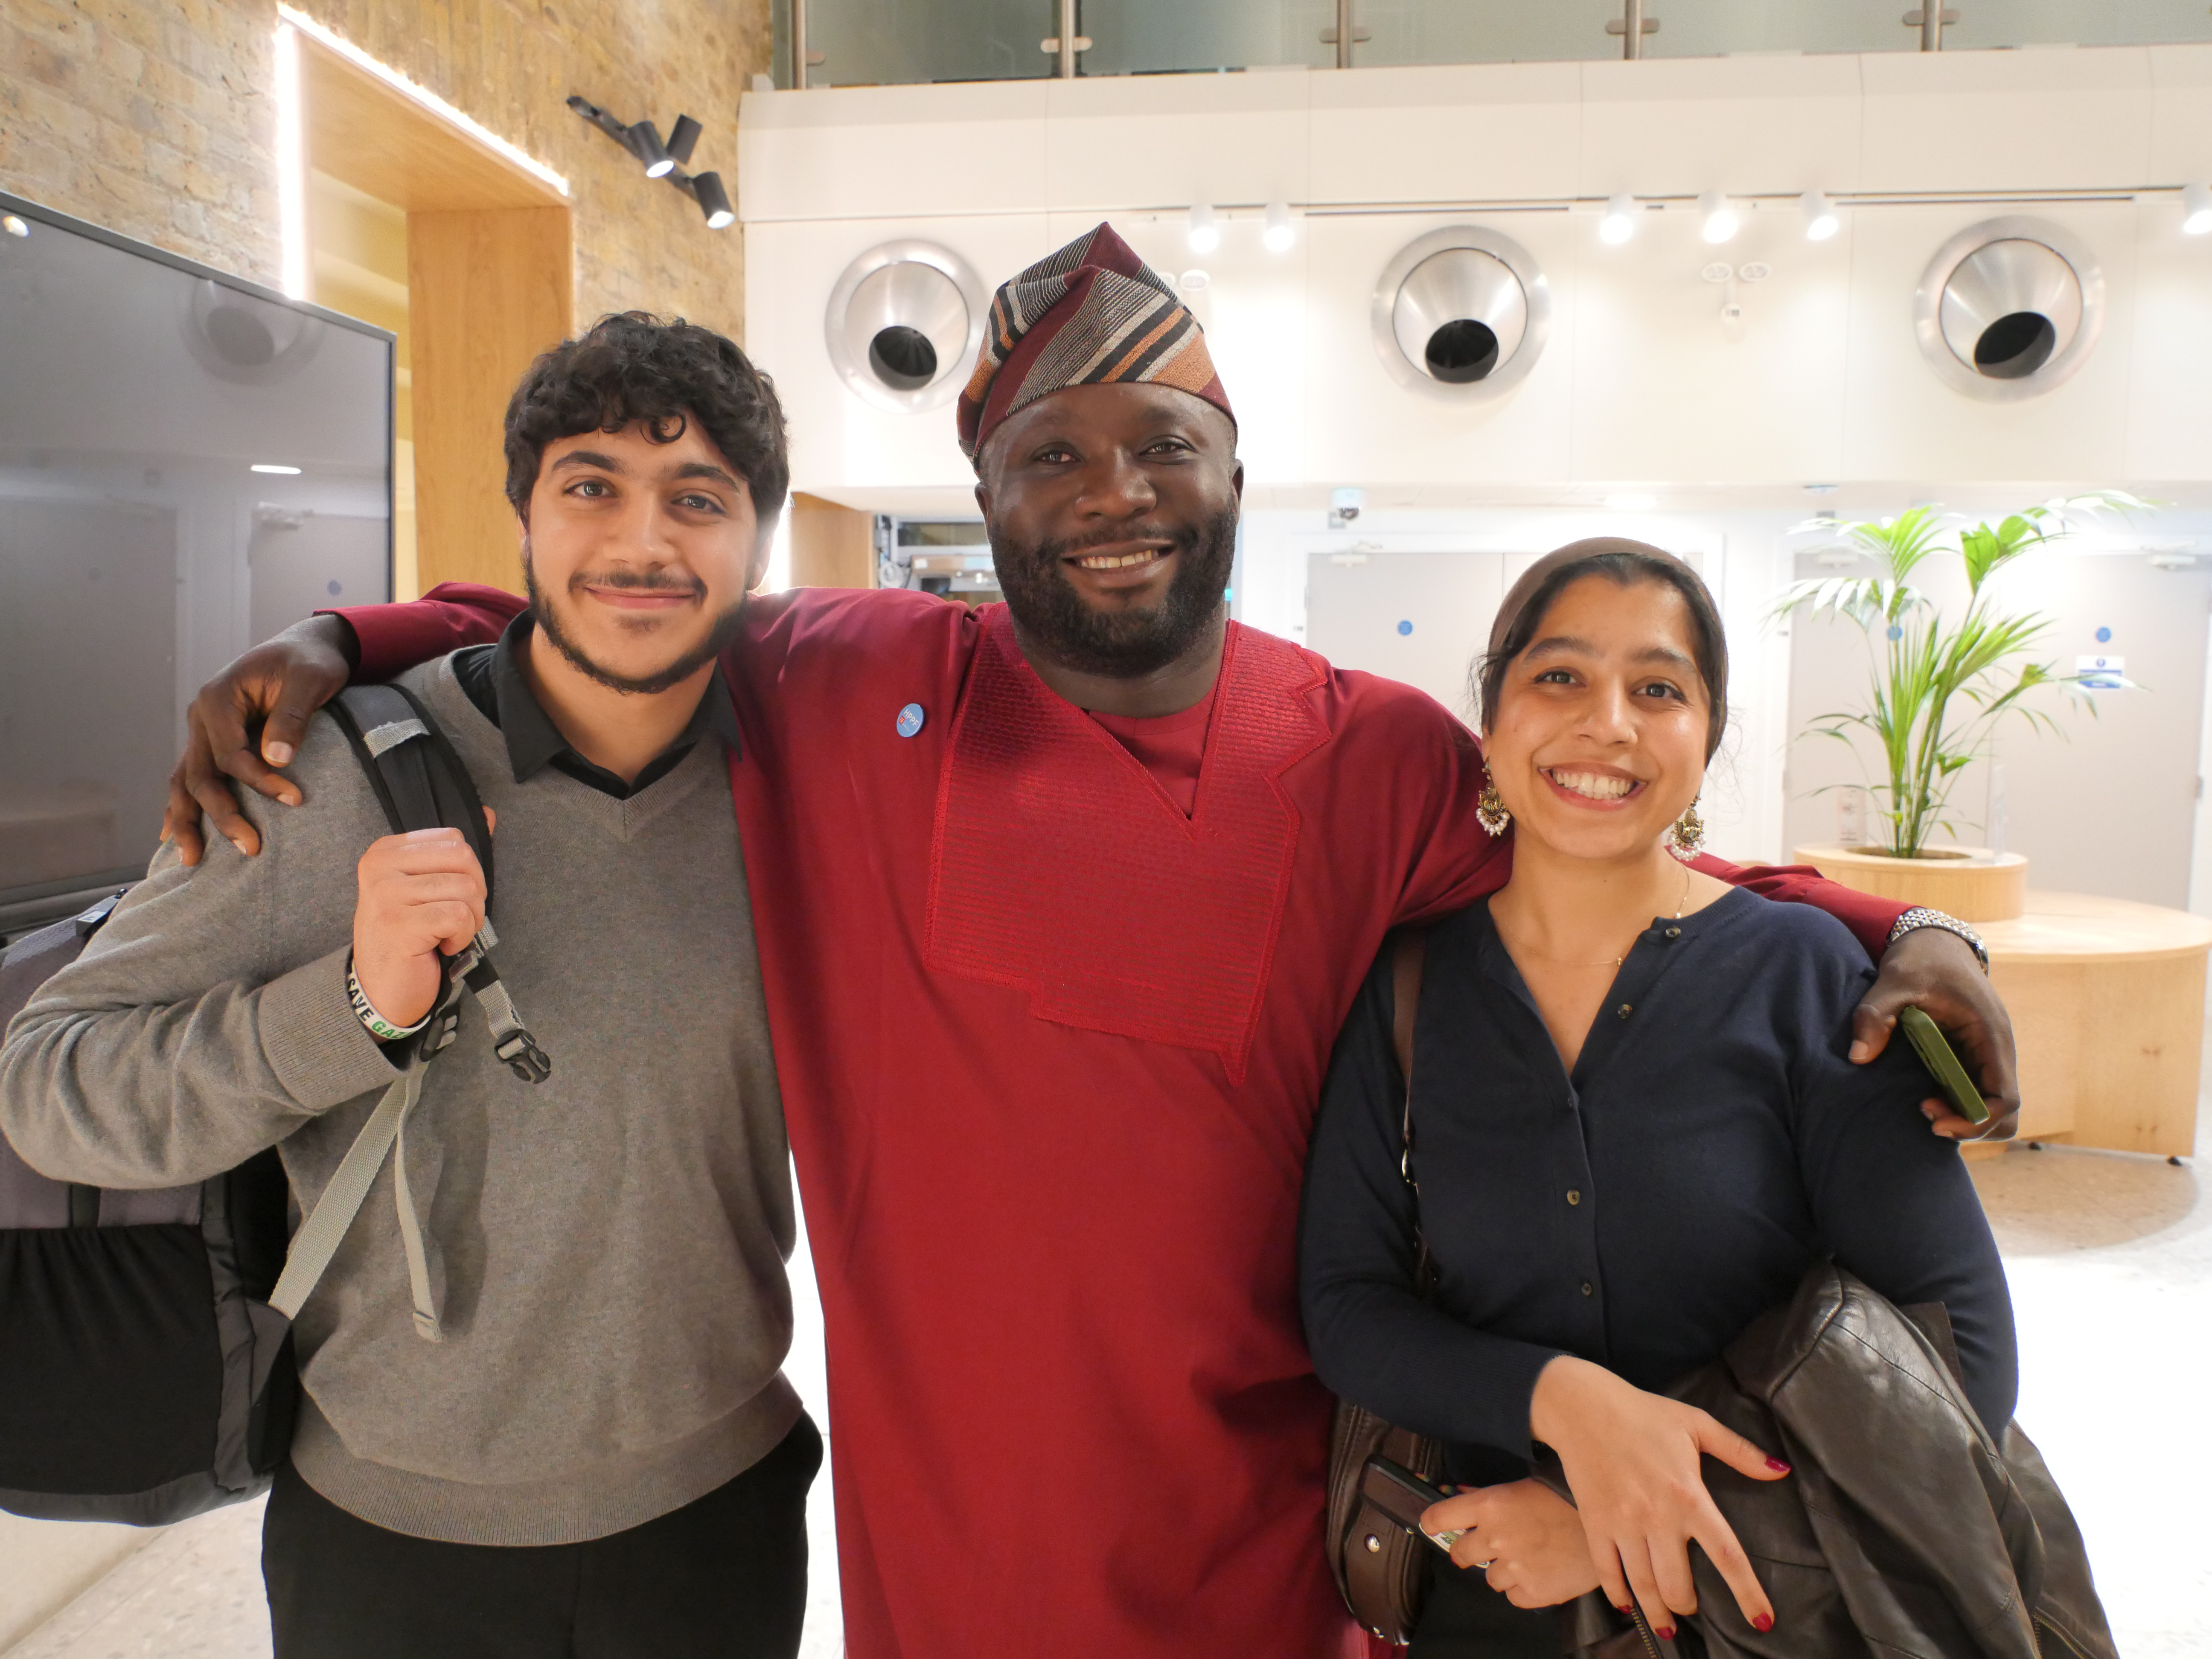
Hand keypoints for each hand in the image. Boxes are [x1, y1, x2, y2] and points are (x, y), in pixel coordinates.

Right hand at [162, 615, 356, 864]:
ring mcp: (202, 732)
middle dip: (222, 814)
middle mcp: (201, 717)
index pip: (230, 753)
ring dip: (188, 820)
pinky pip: (190, 778)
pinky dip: (182, 806)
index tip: (294, 799)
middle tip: (251, 848)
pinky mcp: (213, 743)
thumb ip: (292, 715)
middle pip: (201, 774)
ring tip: (192, 860)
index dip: (259, 781)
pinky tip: (172, 835)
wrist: (306, 649)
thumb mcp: (310, 680)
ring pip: (185, 781)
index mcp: (218, 698)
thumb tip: (276, 758)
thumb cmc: (310, 662)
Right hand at [352, 820, 491, 1029]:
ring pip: (466, 890)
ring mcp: (386, 896)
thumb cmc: (408, 937)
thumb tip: (490, 814)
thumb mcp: (427, 888)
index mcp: (386, 852)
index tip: (445, 897)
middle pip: (464, 859)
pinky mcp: (401, 924)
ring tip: (443, 935)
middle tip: (452, 919)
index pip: (453, 839)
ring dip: (468, 920)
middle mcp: (380, 868)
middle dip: (473, 894)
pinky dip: (461, 937)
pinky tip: (439, 946)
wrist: (382, 990)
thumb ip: (454, 852)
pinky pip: (459, 916)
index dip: (466, 872)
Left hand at [1418, 1478, 1601, 1608]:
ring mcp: (1514, 1568)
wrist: (1608, 1528)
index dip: (1434, 1522)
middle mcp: (1496, 1537)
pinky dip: (1523, 1587)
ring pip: (1489, 1578)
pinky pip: (1513, 1596)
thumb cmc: (1565, 1499)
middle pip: (1459, 1554)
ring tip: (1528, 1555)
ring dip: (1502, 1569)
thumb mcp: (1522, 1487)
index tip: (1434, 1525)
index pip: (1439, 1518)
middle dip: (1471, 1549)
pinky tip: (1540, 1570)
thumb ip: (1487, 1497)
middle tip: (1492, 1544)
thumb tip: (1458, 1495)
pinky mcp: (1533, 1593)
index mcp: (1490, 1505)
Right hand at [1528, 1356, 1783, 1637]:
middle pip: (1679, 1584)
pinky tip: (1627, 1606)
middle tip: (1691, 1607)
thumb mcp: (1697, 1423)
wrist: (1583, 1406)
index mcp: (1689, 1495)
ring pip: (1644, 1586)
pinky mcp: (1595, 1523)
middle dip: (1688, 1606)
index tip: (1761, 1620)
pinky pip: (1607, 1571)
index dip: (1747, 1592)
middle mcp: (1658, 1516)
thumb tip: (1781, 1470)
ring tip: (1666, 1624)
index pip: (1727, 1555)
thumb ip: (1740, 1452)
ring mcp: (1623, 1523)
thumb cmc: (1643, 1413)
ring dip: (1657, 1612)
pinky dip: (1618, 1595)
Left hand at [1850, 926, 2019, 1140]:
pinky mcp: (1972, 1056)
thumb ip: (1876, 1016)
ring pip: (1991, 1105)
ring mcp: (1987, 1054)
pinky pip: (1975, 1092)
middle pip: (2004, 1112)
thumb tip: (1857, 1057)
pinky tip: (1923, 1096)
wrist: (1934, 942)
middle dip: (1969, 1124)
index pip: (2005, 1097)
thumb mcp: (1895, 981)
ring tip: (1922, 1106)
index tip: (1933, 1119)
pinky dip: (1955, 1103)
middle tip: (1924, 1113)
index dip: (1976, 1120)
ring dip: (1961, 1116)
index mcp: (1990, 1034)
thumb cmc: (1921, 959)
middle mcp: (1996, 1050)